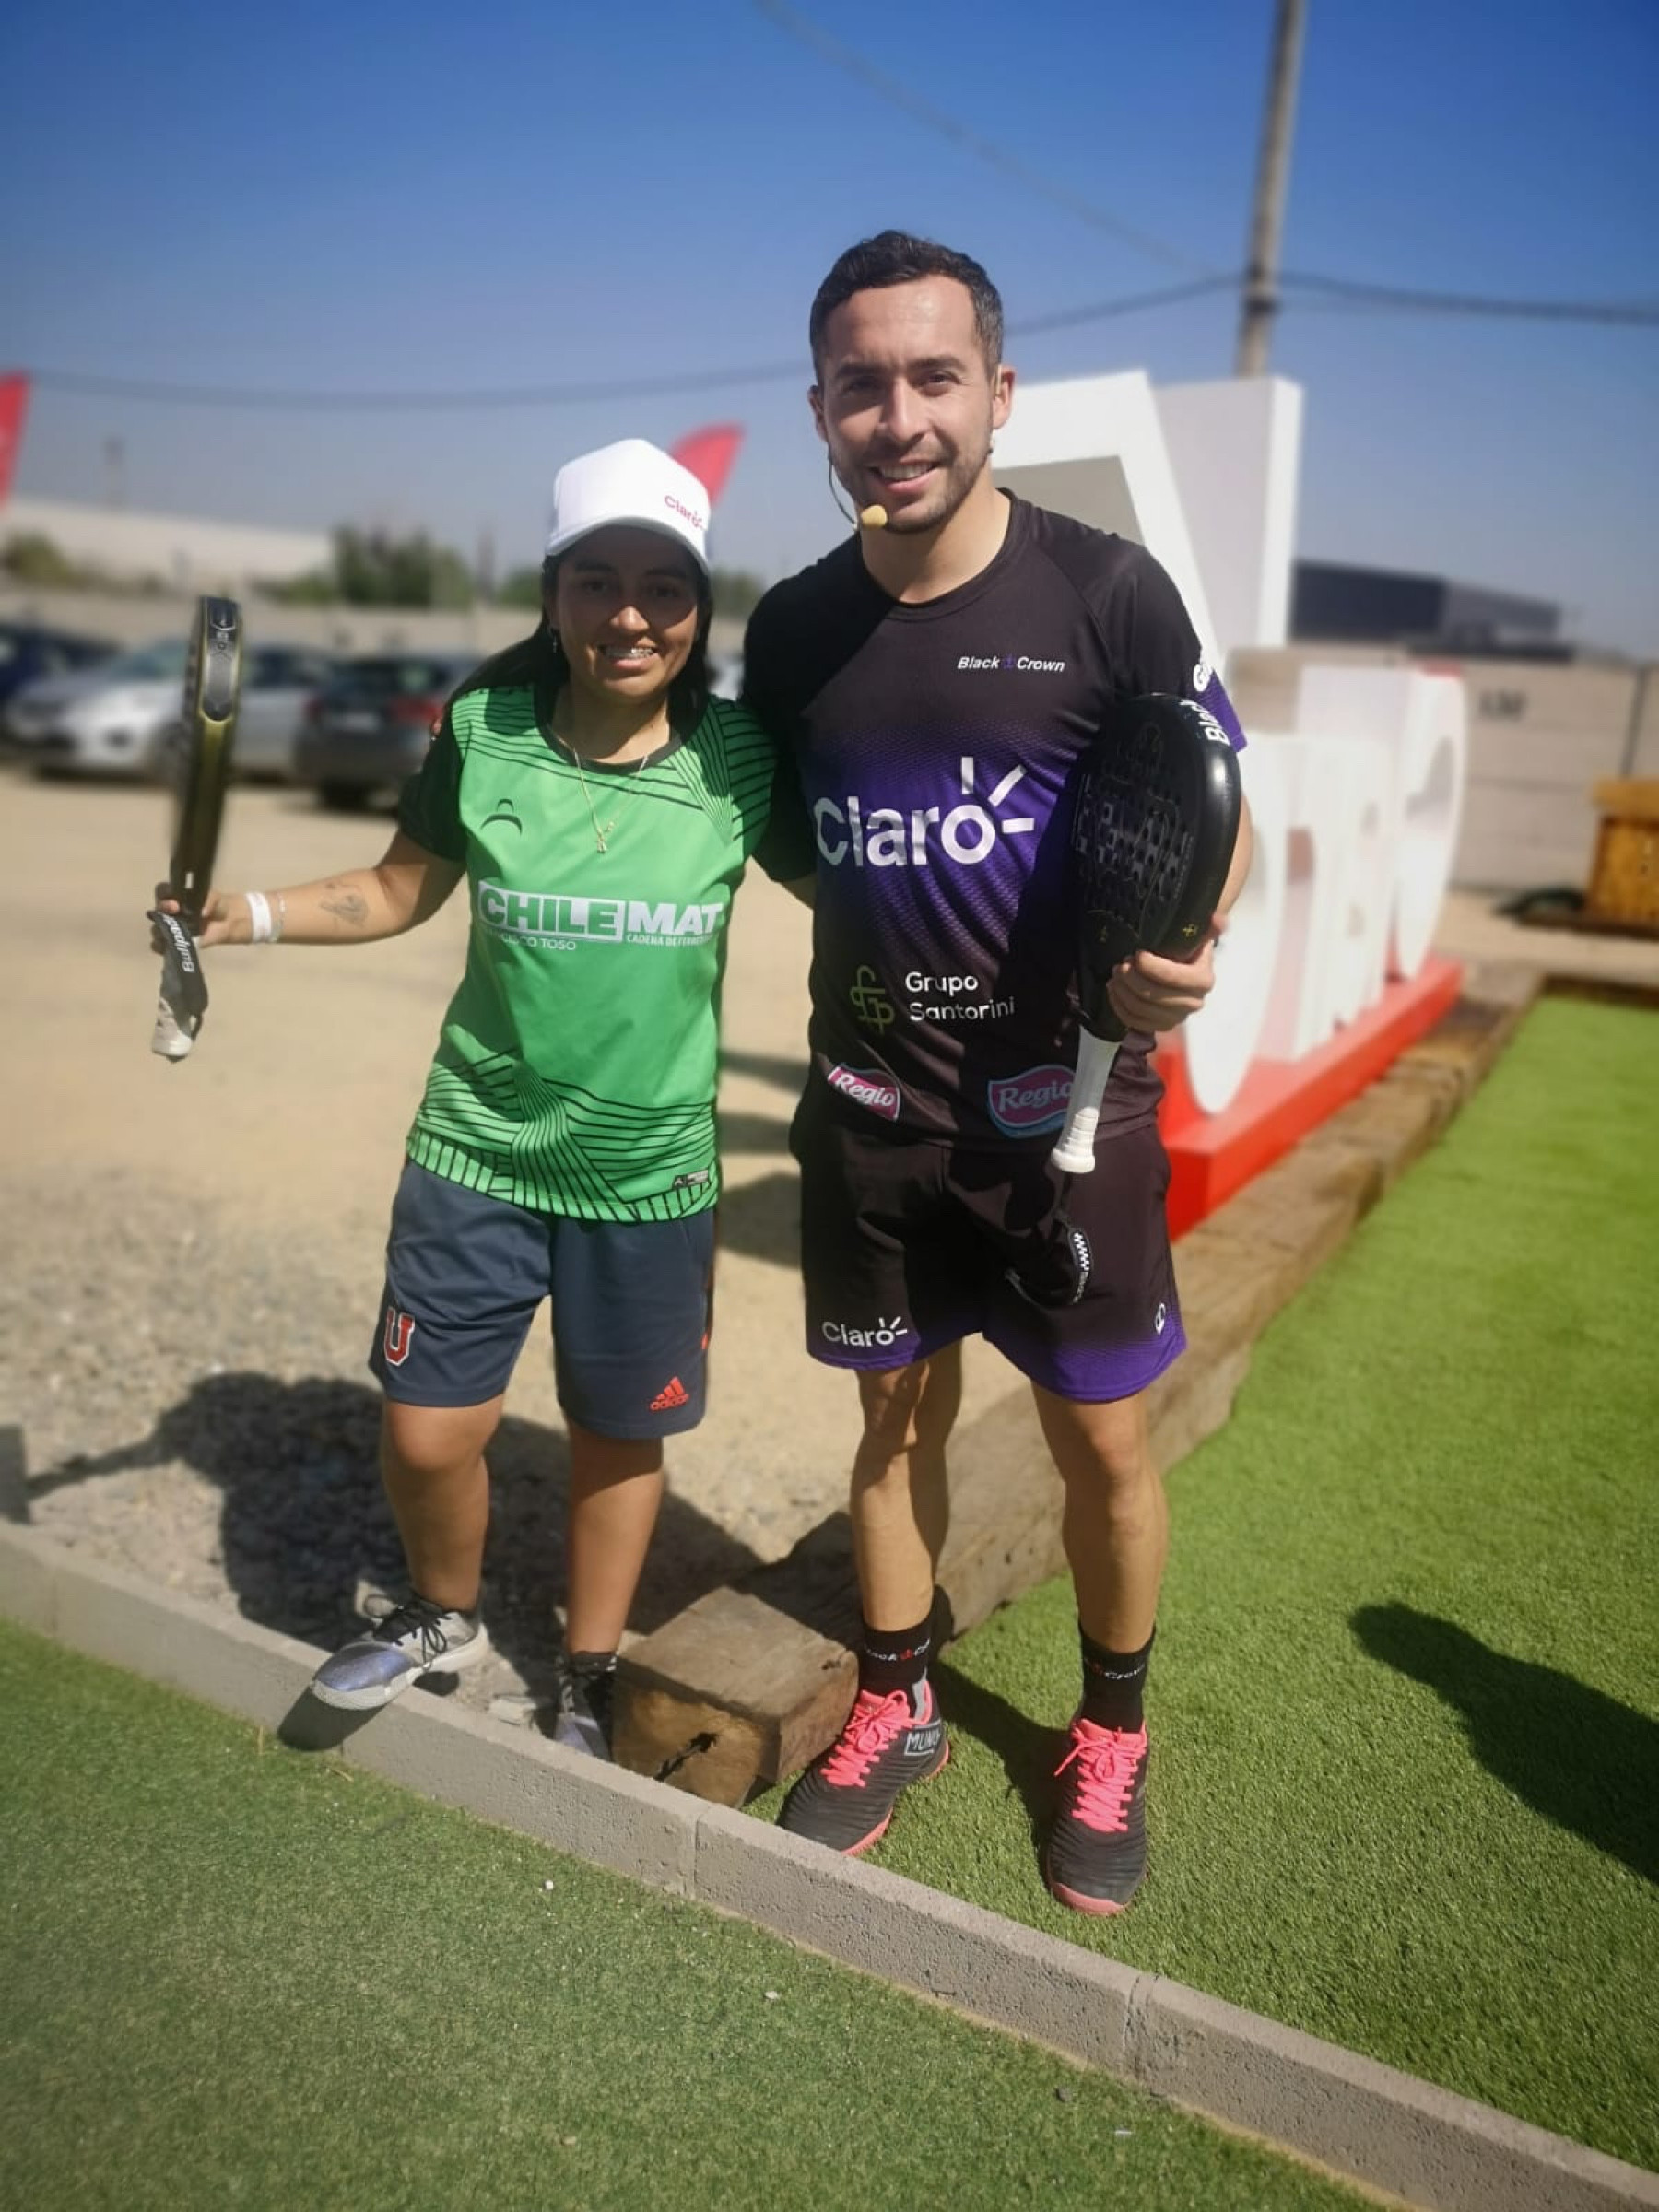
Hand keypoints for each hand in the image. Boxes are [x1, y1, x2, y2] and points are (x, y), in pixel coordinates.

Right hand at [148, 885, 249, 950]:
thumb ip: (209, 900)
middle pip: (156, 911)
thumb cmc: (217, 904)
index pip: (161, 891)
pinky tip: (166, 947)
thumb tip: (203, 913)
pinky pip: (160, 946)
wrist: (227, 921)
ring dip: (159, 931)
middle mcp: (169, 911)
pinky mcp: (175, 942)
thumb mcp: (215, 897)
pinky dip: (160, 947)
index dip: (163, 895)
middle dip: (162, 912)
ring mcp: (171, 927)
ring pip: (156, 929)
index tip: (175, 904)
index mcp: (175, 896)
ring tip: (168, 934)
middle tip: (175, 913)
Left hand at [1106, 910, 1227, 1032]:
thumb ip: (1210, 926)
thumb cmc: (1188, 948)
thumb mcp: (1199, 934)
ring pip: (1142, 1009)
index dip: (1153, 967)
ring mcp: (1176, 1018)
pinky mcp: (1160, 1026)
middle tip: (1120, 964)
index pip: (1175, 978)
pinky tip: (1113, 990)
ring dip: (1123, 991)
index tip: (1137, 954)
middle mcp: (1193, 1003)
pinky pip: (1135, 1022)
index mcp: (1203, 980)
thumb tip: (1219, 920)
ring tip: (1114, 973)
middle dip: (1132, 979)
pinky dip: (1119, 1006)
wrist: (1184, 967)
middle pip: (1154, 996)